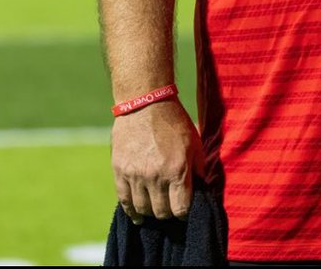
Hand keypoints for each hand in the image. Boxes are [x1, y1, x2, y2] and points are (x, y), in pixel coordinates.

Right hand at [111, 98, 202, 223]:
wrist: (145, 103)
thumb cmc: (174, 122)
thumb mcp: (194, 143)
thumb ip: (198, 169)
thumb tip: (201, 190)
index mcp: (177, 169)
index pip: (180, 209)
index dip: (184, 212)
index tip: (184, 207)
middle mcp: (156, 176)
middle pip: (161, 212)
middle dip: (168, 212)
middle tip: (170, 205)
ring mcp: (135, 175)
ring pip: (143, 209)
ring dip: (151, 212)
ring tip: (156, 207)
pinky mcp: (119, 171)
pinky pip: (124, 201)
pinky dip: (131, 211)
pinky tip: (138, 216)